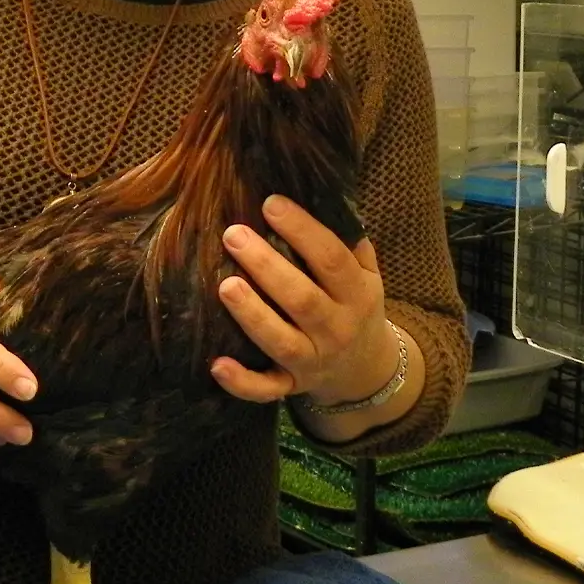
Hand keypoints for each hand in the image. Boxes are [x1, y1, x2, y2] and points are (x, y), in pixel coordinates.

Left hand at [209, 195, 397, 407]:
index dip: (303, 230)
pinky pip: (267, 389)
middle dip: (267, 267)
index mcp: (357, 294)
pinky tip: (216, 364)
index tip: (270, 203)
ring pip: (282, 342)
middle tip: (233, 235)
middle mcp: (337, 329)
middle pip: (303, 299)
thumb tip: (319, 193)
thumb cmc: (354, 305)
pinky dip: (242, 383)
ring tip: (224, 286)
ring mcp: (313, 361)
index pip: (332, 259)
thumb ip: (348, 241)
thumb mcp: (366, 274)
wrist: (366, 370)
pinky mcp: (291, 385)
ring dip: (253, 316)